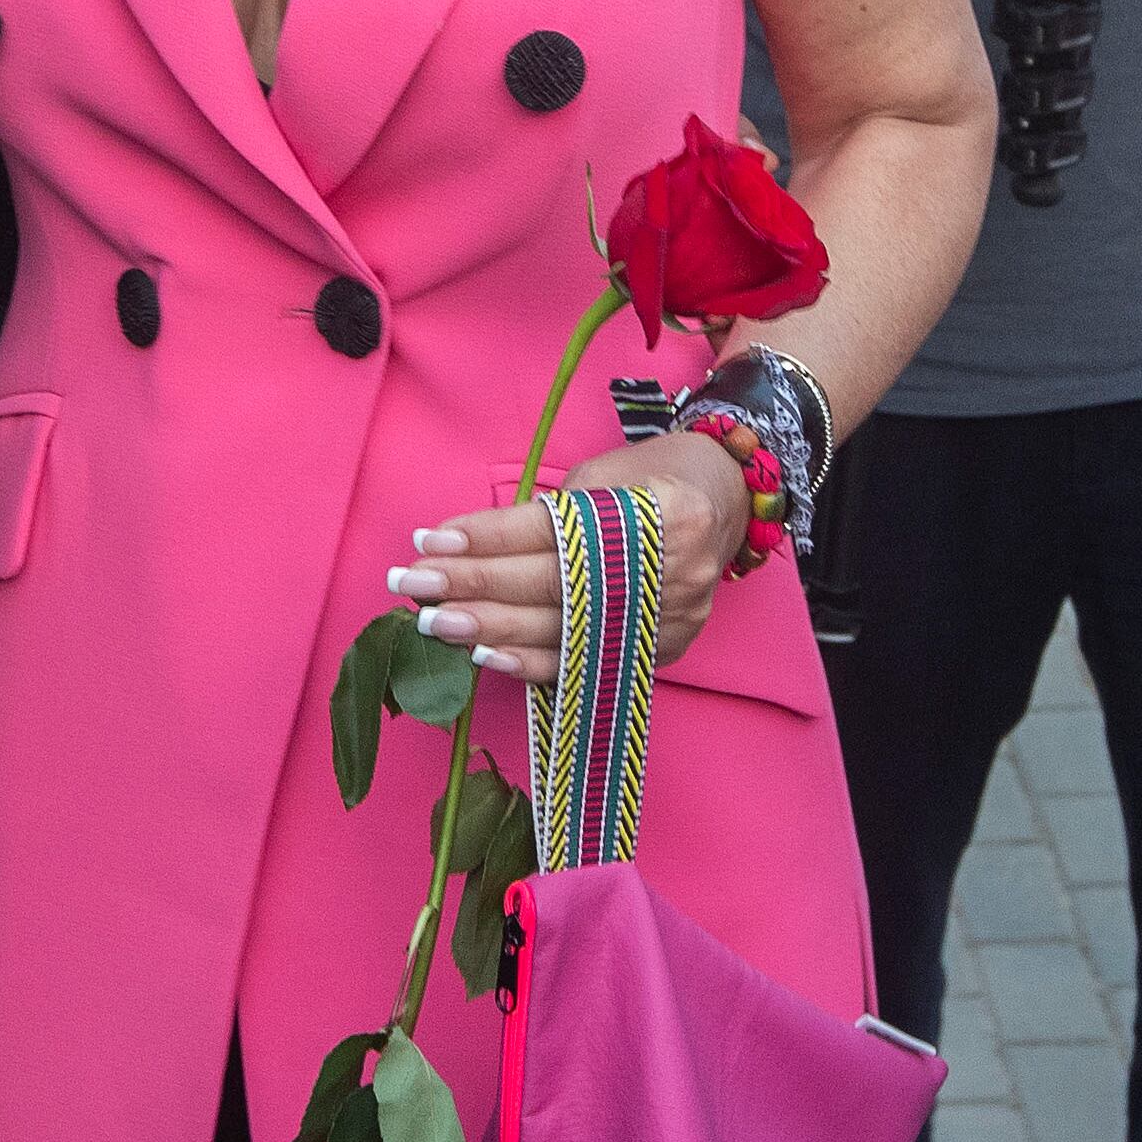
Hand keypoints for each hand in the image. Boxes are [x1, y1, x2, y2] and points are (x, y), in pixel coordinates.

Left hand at [387, 428, 752, 684]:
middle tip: (412, 586)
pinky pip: (590, 664)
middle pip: (555, 585)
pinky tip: (486, 656)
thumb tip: (468, 552)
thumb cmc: (652, 479)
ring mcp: (672, 617)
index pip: (554, 530)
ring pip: (567, 632)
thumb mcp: (602, 477)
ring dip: (492, 630)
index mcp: (657, 510)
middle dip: (474, 587)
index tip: (428, 542)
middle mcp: (670, 569)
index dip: (488, 538)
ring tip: (435, 623)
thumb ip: (548, 517)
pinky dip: (534, 663)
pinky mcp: (665, 650)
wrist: (729, 501)